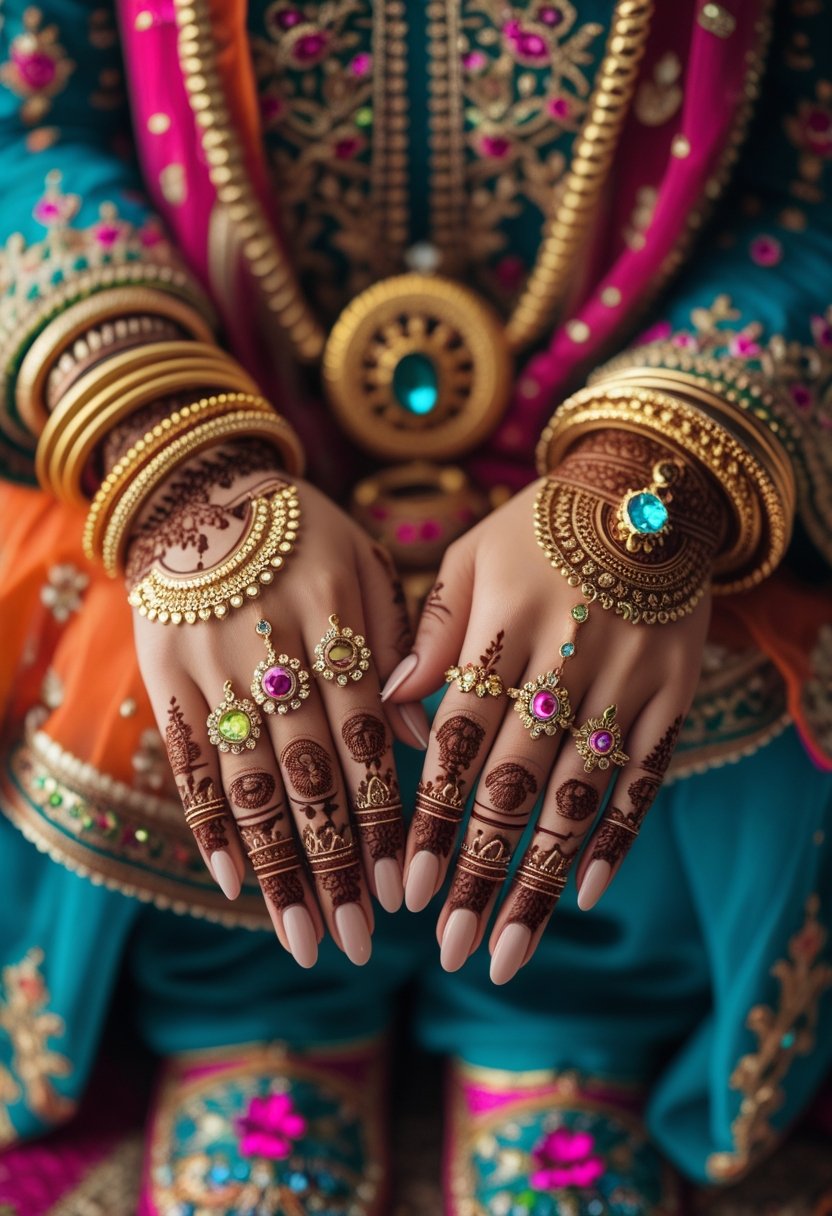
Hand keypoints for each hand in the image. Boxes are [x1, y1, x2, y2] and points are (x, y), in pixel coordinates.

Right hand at [130, 440, 427, 967]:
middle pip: (308, 778)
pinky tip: (234, 882)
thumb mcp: (365, 564)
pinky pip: (189, 762)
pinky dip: (209, 824)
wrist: (199, 487)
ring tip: (302, 939)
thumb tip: (421, 741)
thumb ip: (400, 645)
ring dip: (277, 868)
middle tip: (357, 943)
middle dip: (334, 866)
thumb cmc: (303, 529)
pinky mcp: (165, 679)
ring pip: (249, 786)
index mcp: (336, 622)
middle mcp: (274, 653)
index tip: (400, 889)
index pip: (364, 741)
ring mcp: (213, 670)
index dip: (381, 818)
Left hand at [384, 432, 718, 983]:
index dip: (432, 814)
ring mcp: (629, 682)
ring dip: (542, 878)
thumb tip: (392, 699)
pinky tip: (585, 892)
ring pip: (580, 797)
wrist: (652, 486)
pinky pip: (648, 776)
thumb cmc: (541, 524)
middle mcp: (567, 661)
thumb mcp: (474, 553)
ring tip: (509, 950)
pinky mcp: (674, 694)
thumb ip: (433, 628)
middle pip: (517, 784)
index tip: (404, 884)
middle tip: (449, 946)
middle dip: (480, 871)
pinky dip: (619, 836)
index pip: (459, 738)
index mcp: (505, 626)